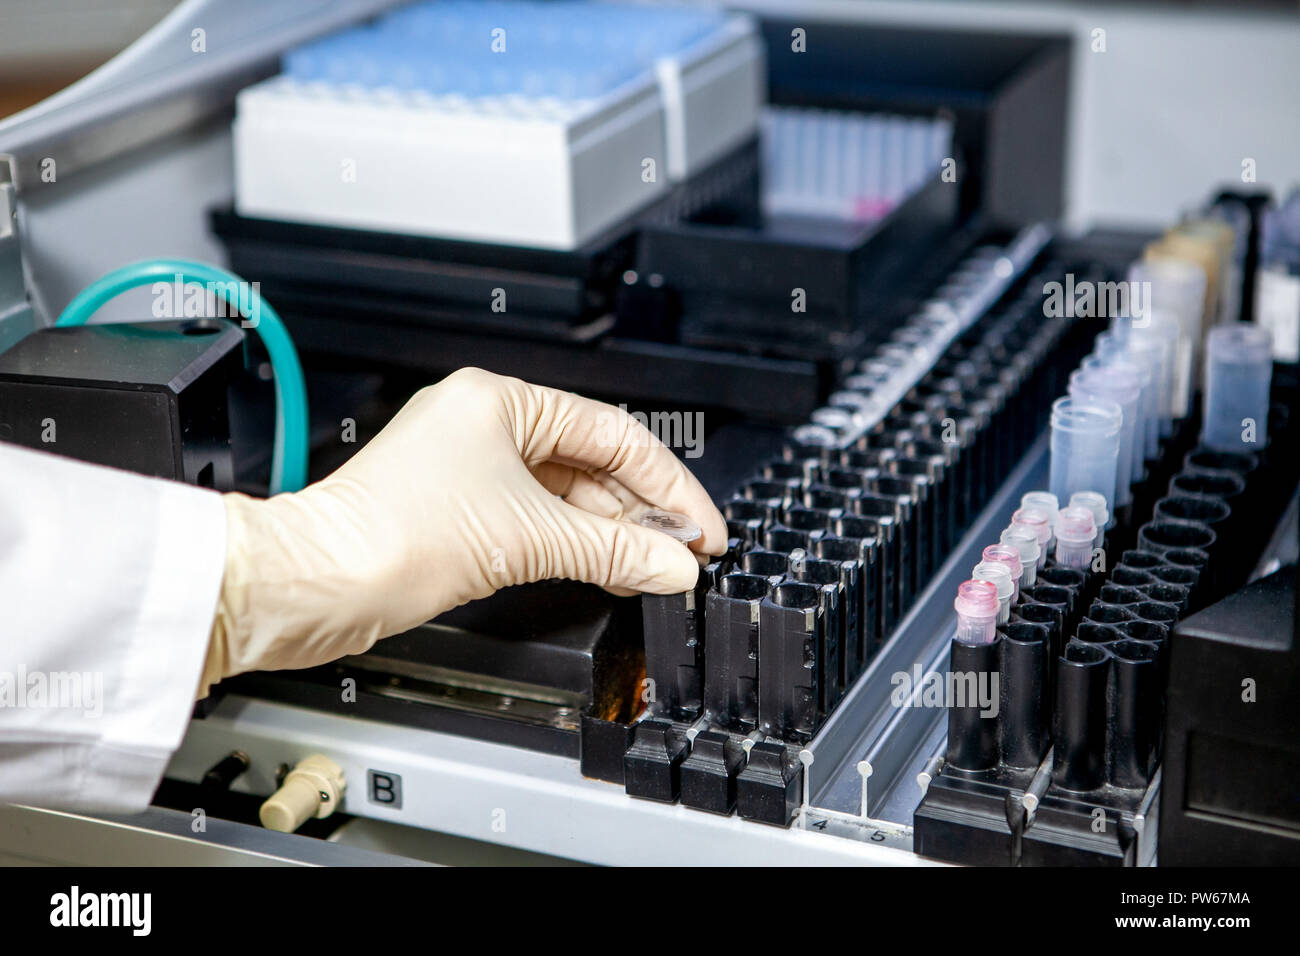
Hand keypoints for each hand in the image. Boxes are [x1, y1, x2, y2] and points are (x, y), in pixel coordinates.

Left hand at [199, 368, 725, 695]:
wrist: (318, 582)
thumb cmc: (390, 535)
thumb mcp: (528, 537)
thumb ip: (615, 550)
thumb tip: (671, 563)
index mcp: (500, 400)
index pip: (614, 433)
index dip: (668, 484)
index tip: (701, 526)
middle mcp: (484, 423)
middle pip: (592, 462)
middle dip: (643, 510)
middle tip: (686, 550)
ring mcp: (470, 466)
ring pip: (566, 494)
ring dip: (612, 532)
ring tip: (656, 565)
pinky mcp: (459, 508)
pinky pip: (537, 518)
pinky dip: (576, 543)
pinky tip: (608, 566)